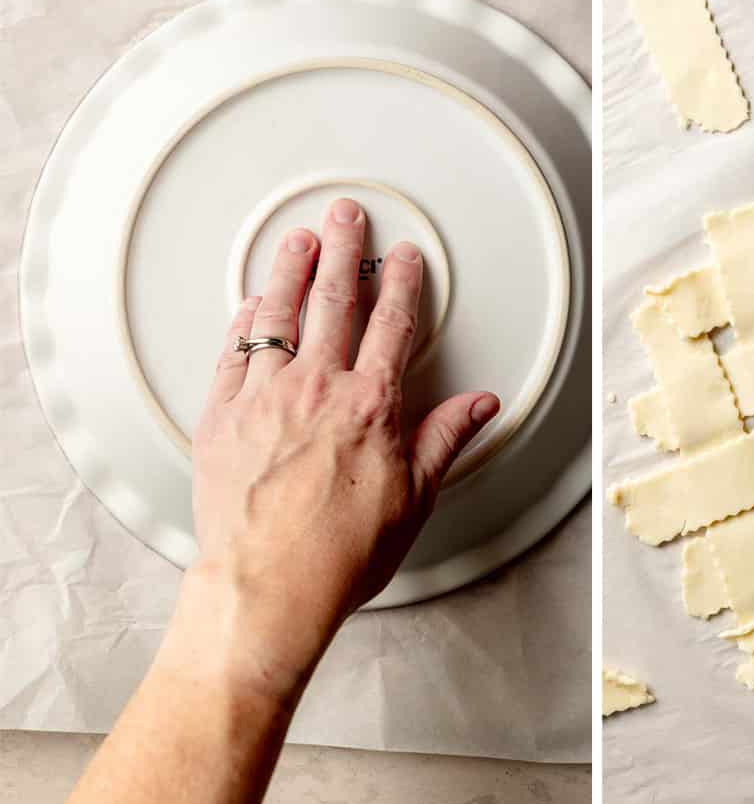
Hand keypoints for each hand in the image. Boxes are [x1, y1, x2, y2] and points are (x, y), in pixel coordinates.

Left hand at [184, 198, 498, 704]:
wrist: (267, 589)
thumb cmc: (340, 552)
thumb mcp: (415, 496)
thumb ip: (446, 437)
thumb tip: (481, 405)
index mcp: (371, 405)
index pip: (392, 325)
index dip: (401, 283)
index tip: (404, 257)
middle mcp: (318, 389)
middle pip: (336, 301)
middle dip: (346, 250)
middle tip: (347, 214)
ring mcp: (265, 399)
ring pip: (279, 316)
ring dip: (291, 271)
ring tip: (298, 239)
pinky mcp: (221, 418)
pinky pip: (233, 356)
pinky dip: (244, 325)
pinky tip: (250, 305)